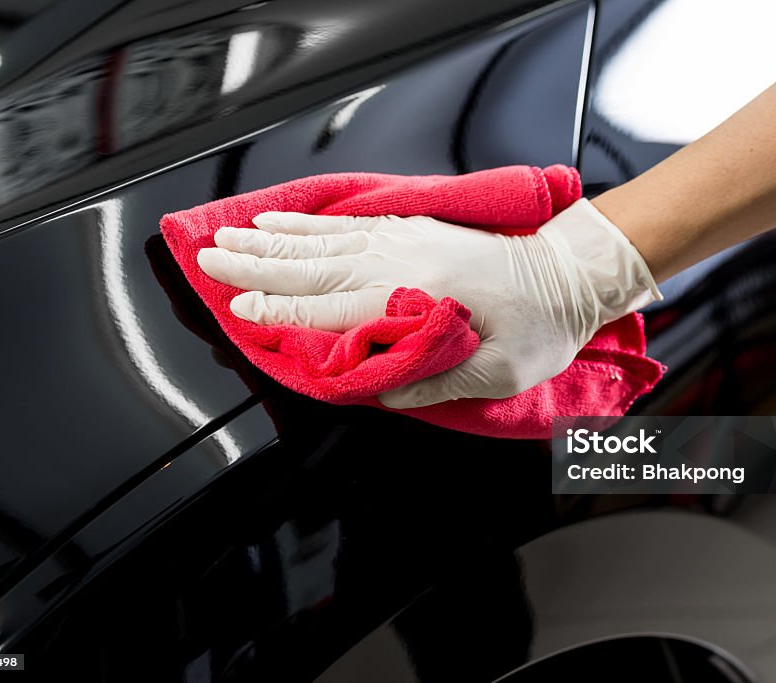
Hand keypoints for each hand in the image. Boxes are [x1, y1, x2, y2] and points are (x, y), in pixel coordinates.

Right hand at [196, 198, 661, 407]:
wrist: (570, 272)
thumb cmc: (541, 327)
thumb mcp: (497, 373)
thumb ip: (432, 380)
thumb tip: (376, 388)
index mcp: (418, 299)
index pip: (331, 310)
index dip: (280, 313)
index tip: (236, 312)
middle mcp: (402, 262)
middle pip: (313, 266)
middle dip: (255, 266)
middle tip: (205, 260)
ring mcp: (405, 240)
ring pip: (322, 241)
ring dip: (271, 240)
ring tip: (228, 238)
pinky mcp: (413, 230)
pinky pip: (349, 224)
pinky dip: (310, 223)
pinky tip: (284, 220)